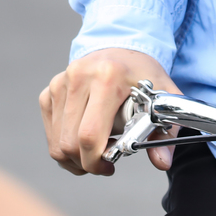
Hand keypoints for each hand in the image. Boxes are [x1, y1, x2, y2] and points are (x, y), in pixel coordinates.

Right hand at [40, 47, 179, 174]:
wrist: (121, 47)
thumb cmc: (143, 76)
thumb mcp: (163, 99)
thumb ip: (166, 133)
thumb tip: (162, 163)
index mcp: (108, 77)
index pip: (90, 134)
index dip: (96, 161)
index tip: (109, 167)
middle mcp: (79, 77)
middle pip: (69, 143)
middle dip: (86, 163)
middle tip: (104, 163)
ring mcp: (60, 84)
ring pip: (57, 142)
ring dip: (74, 158)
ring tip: (95, 152)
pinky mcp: (49, 91)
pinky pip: (51, 133)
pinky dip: (64, 145)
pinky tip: (83, 140)